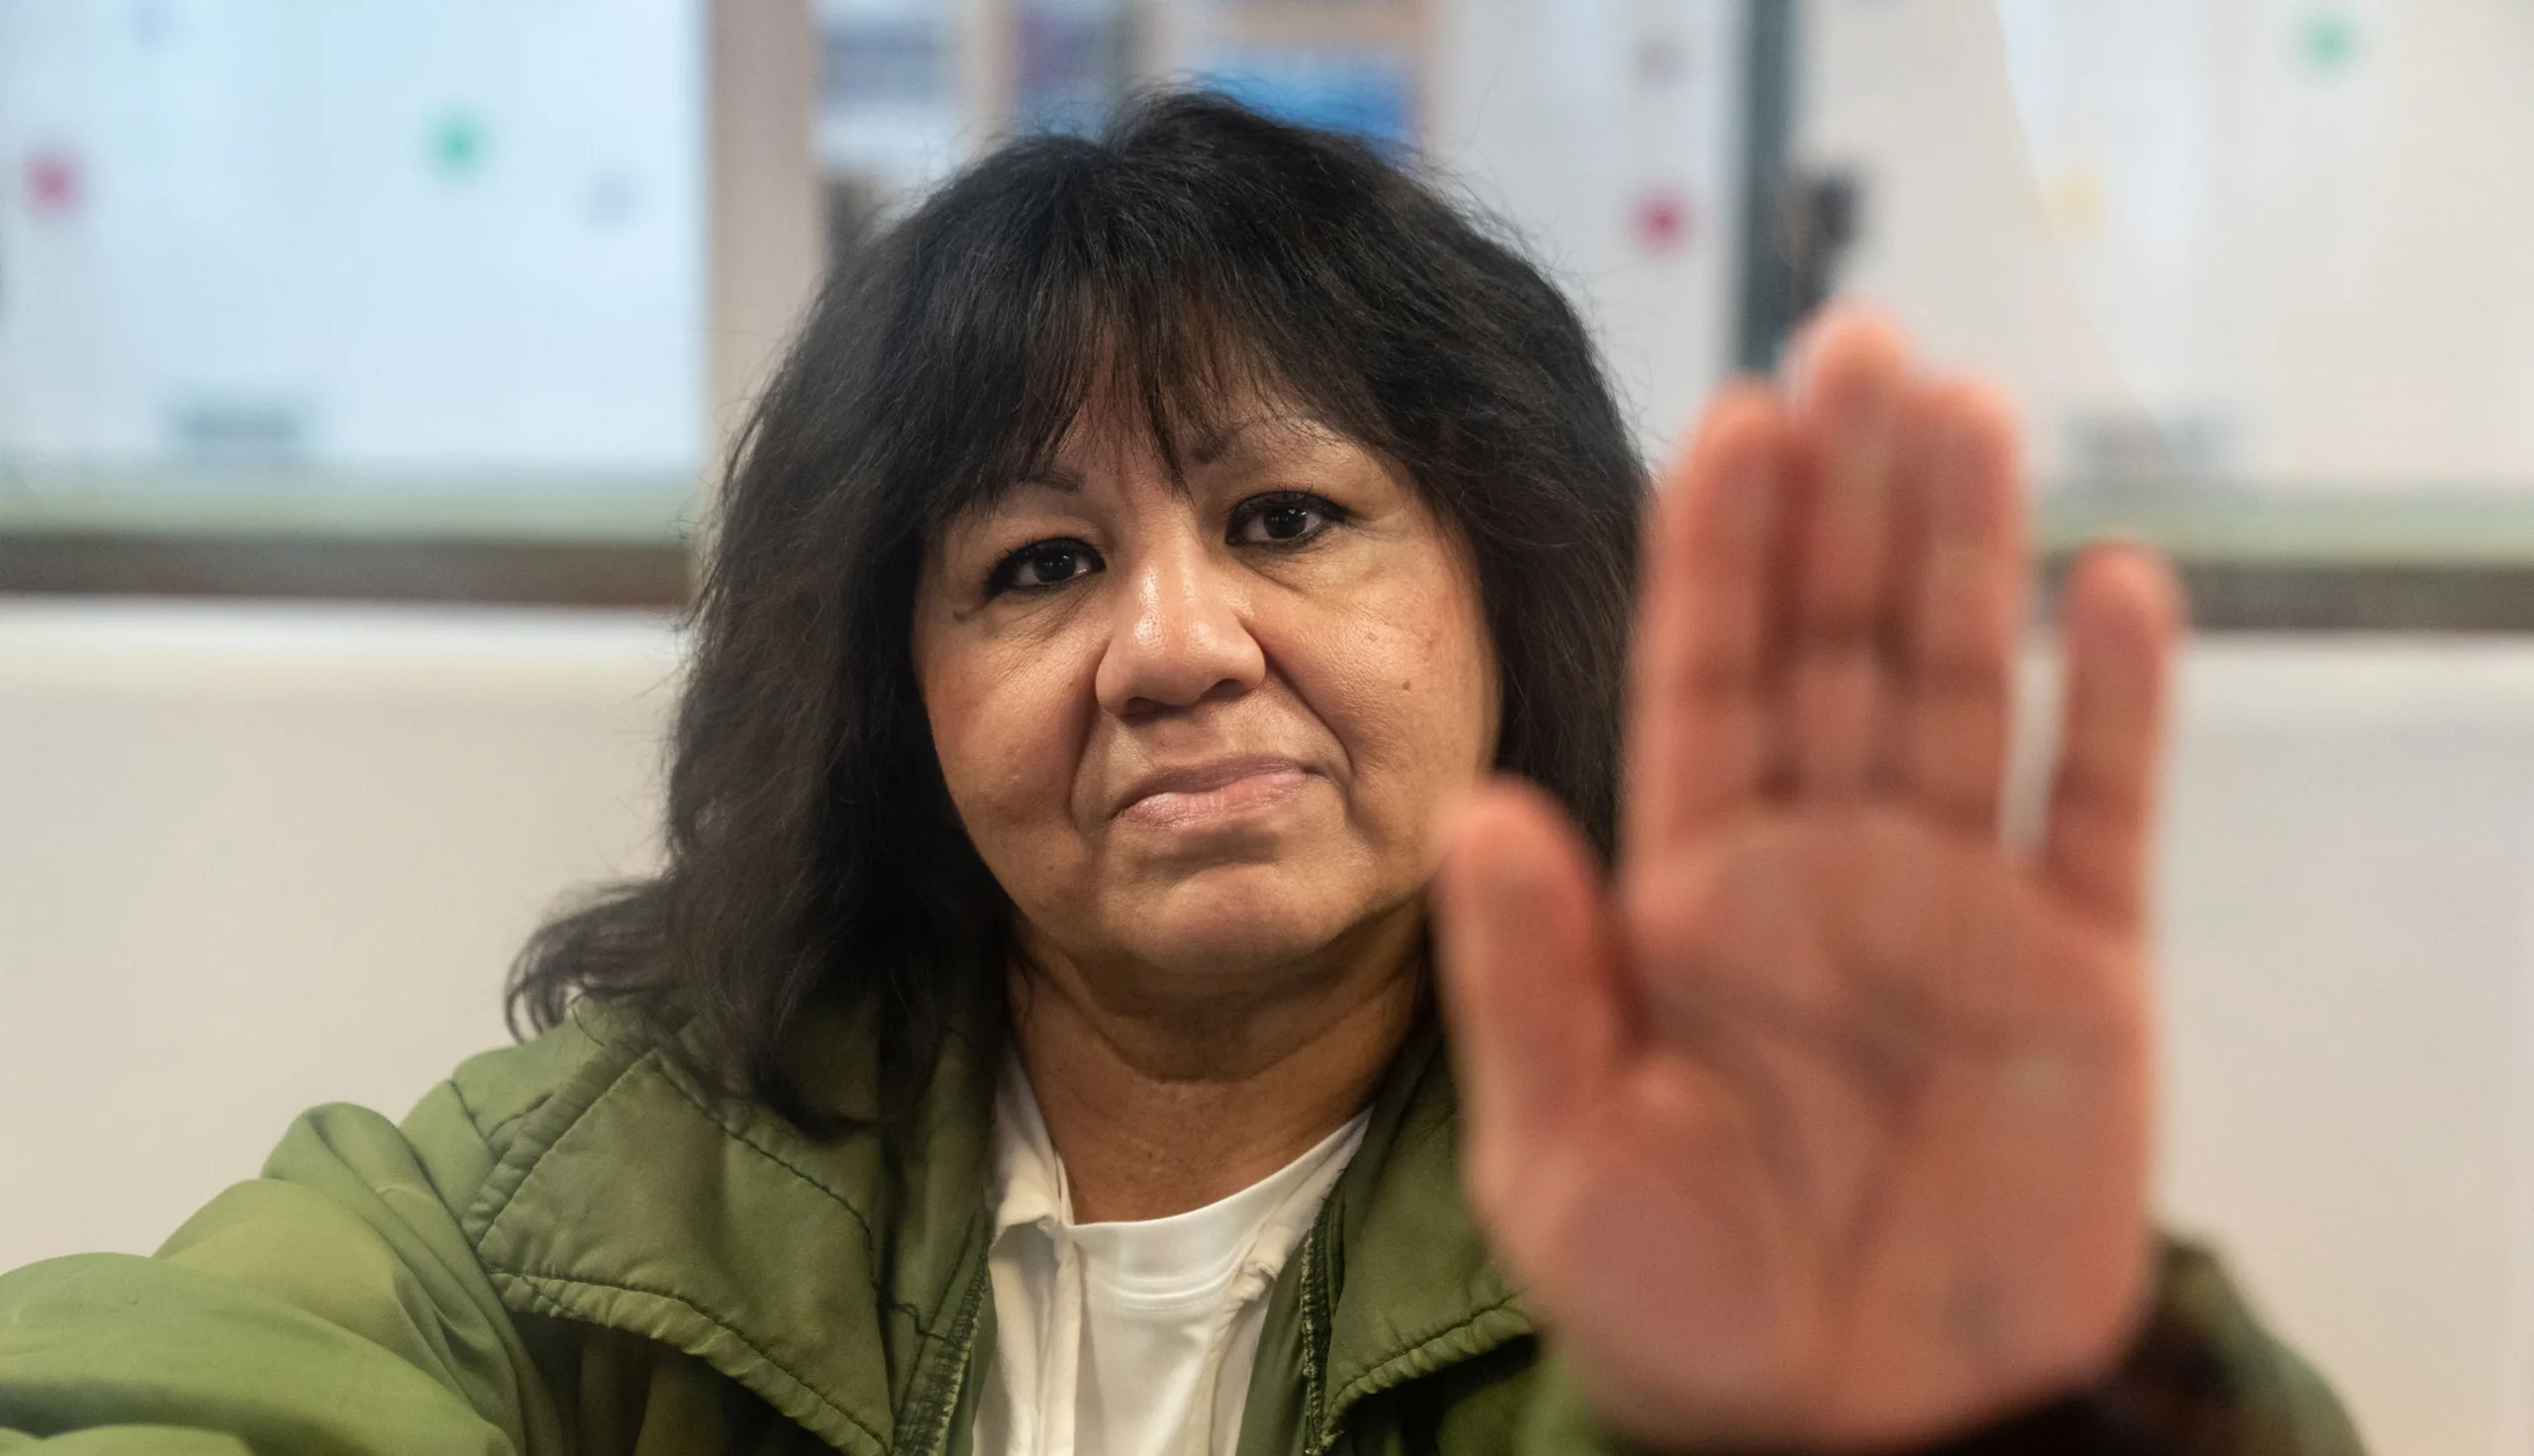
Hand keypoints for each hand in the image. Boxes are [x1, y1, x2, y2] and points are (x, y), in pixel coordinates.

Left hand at [1433, 309, 2181, 1450]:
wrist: (1849, 1429)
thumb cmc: (1680, 1310)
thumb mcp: (1561, 1157)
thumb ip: (1528, 983)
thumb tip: (1480, 810)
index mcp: (1688, 898)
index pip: (1705, 685)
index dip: (1721, 556)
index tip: (1731, 423)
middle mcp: (1819, 873)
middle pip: (1838, 650)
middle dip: (1845, 503)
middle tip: (1858, 345)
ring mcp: (1954, 911)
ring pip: (1964, 692)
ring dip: (1968, 555)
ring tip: (1966, 411)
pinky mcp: (2077, 977)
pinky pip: (2103, 815)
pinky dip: (2119, 706)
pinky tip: (2119, 585)